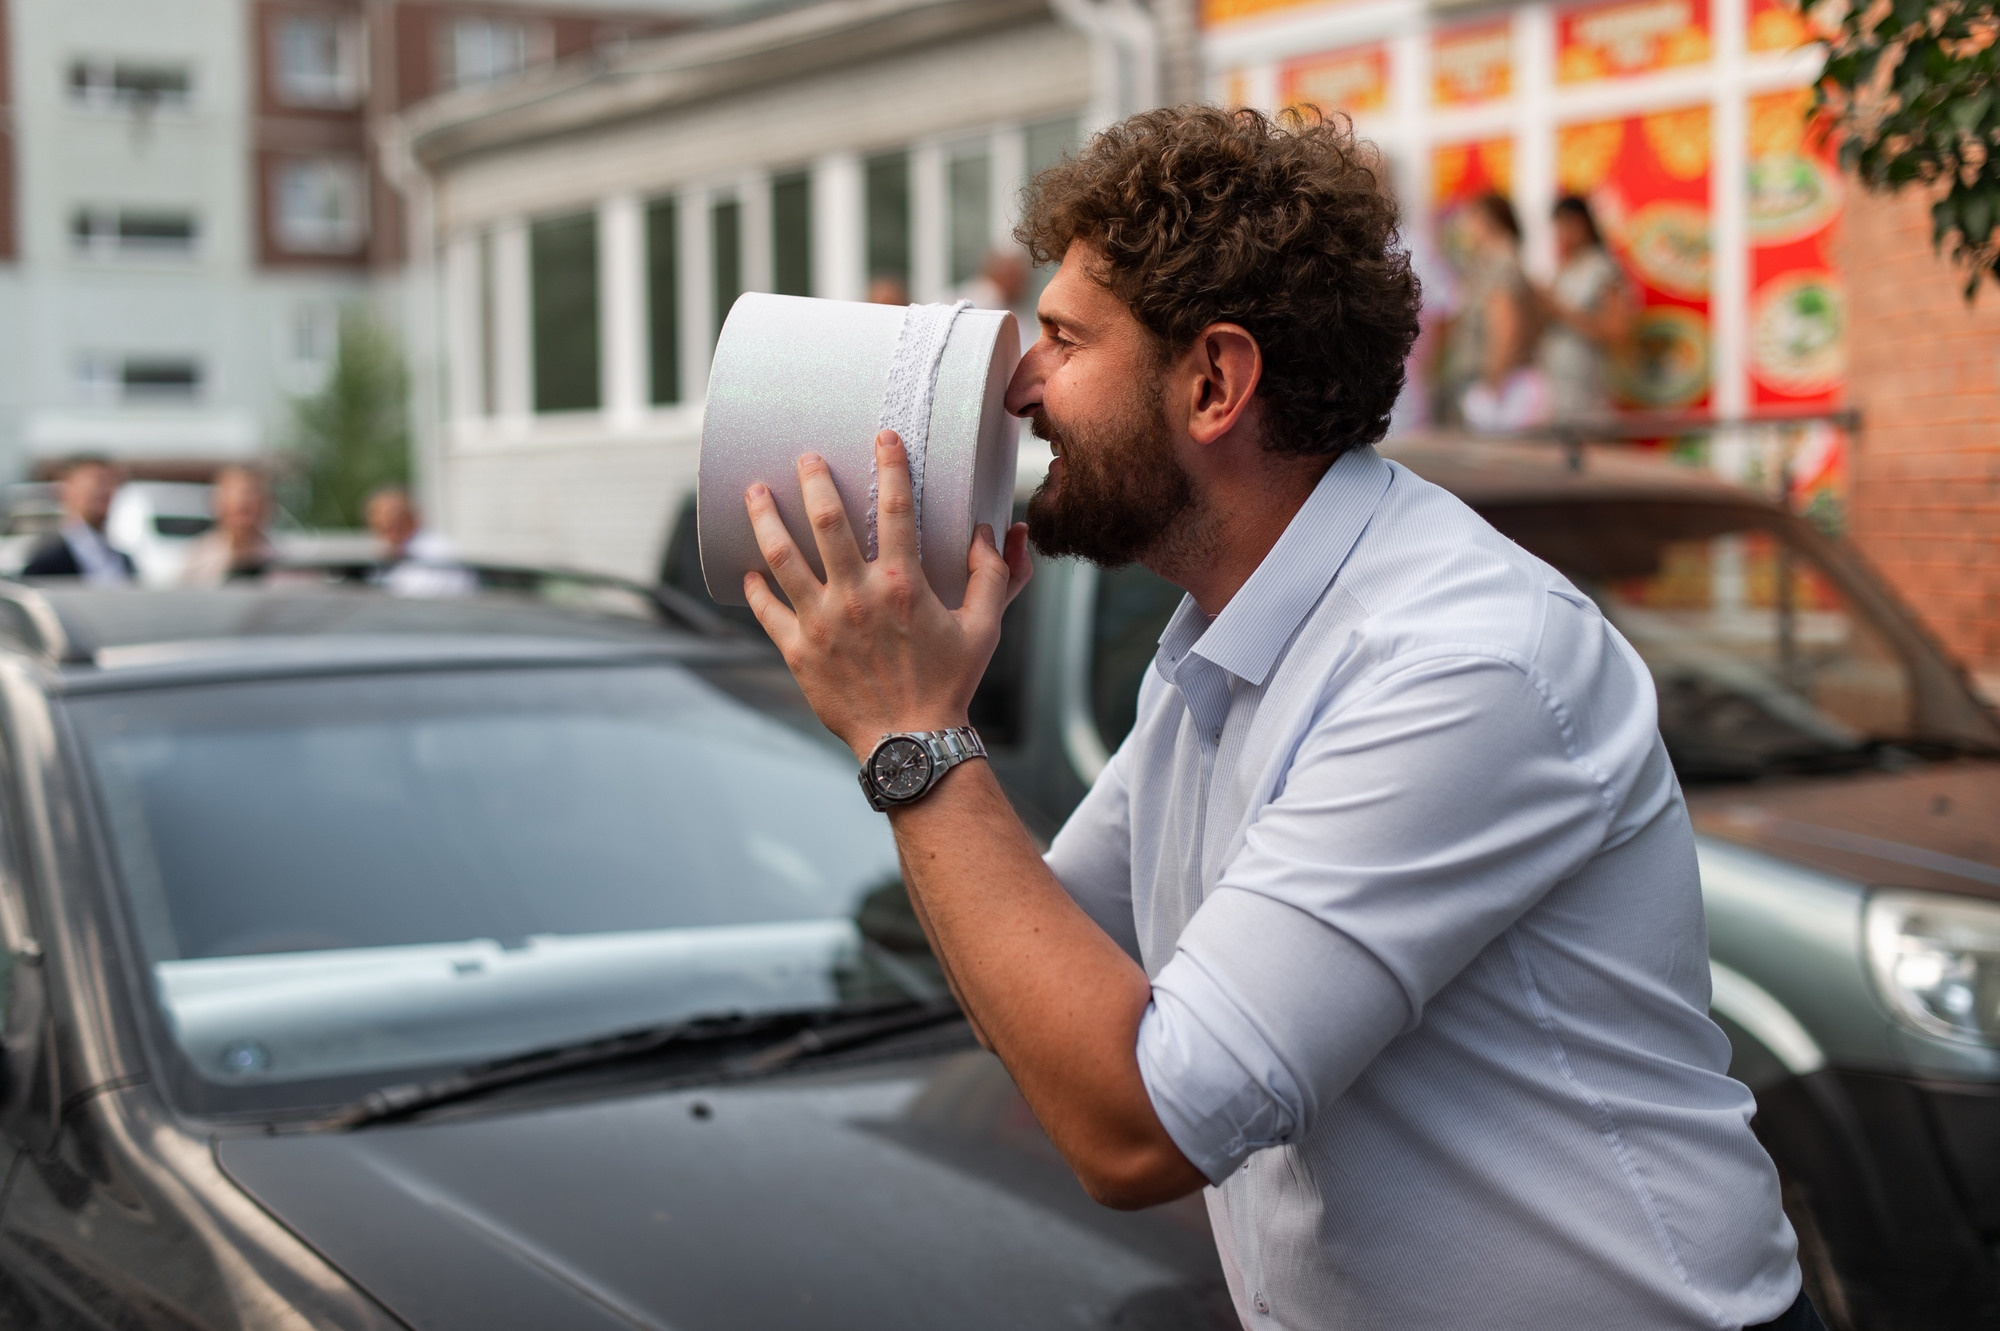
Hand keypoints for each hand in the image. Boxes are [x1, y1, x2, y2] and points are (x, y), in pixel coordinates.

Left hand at [743, 430, 1031, 758]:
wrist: (911, 742)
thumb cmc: (950, 684)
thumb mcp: (984, 628)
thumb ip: (993, 575)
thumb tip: (1002, 531)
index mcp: (902, 583)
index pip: (894, 507)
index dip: (889, 465)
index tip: (881, 438)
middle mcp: (856, 595)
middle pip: (825, 520)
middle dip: (813, 479)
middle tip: (804, 457)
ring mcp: (821, 622)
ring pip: (782, 557)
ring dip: (765, 519)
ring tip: (754, 492)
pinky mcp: (798, 651)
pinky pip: (767, 611)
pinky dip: (755, 588)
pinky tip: (748, 569)